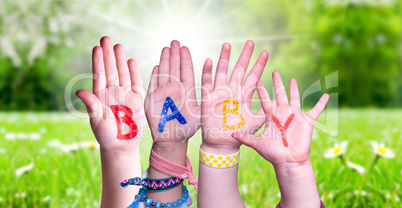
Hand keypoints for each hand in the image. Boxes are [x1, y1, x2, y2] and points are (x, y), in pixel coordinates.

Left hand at [76, 36, 145, 151]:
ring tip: (118, 46)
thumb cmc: (107, 136)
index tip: (96, 48)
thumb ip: (91, 105)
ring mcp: (125, 95)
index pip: (99, 75)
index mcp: (100, 97)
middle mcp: (112, 93)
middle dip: (108, 54)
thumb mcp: (97, 121)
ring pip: (122, 73)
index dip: (98, 61)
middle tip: (106, 38)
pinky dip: (134, 72)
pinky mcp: (136, 100)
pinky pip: (135, 83)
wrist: (122, 146)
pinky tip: (131, 61)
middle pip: (110, 70)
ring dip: (120, 60)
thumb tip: (80, 91)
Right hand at [144, 40, 199, 147]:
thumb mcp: (200, 114)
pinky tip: (156, 66)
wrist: (172, 139)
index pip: (186, 71)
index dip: (185, 59)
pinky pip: (153, 84)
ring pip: (164, 73)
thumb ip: (206, 102)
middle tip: (175, 41)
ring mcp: (163, 93)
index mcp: (187, 90)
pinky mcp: (152, 99)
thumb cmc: (187, 128)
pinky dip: (154, 75)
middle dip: (174, 55)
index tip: (185, 47)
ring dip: (164, 60)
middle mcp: (175, 89)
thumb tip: (217, 91)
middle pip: (174, 68)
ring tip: (166, 48)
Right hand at [200, 41, 268, 153]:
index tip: (266, 52)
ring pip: (222, 71)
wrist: (223, 143)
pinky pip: (207, 83)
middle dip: (244, 56)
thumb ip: (267, 111)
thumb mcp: (256, 121)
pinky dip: (207, 72)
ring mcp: (220, 93)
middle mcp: (232, 90)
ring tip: (227, 45)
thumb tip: (280, 102)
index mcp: (244, 94)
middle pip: (239, 69)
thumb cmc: (240, 132)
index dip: (259, 65)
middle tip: (250, 42)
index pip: (253, 76)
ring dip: (224, 59)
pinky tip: (209, 61)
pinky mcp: (208, 98)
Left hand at [232, 71, 328, 165]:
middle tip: (275, 71)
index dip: (261, 91)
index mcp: (271, 116)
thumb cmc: (272, 153)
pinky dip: (322, 103)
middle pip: (280, 94)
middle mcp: (282, 113)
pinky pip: (316, 110)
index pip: (265, 100)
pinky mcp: (307, 121)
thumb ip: (245, 138)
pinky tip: (326, 95)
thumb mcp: (257, 143)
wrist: (288, 161)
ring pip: (295, 98)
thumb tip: (231, 134)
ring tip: (293, 79)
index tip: (257, 80)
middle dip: (277, 83)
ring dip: (294, 89)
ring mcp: (295, 116)